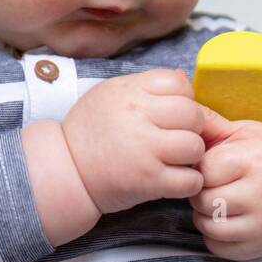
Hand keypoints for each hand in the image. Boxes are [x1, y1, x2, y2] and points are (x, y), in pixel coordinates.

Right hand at [61, 68, 210, 213]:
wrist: (65, 171)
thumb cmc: (88, 133)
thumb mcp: (109, 95)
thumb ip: (145, 86)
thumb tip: (183, 79)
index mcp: (130, 91)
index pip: (180, 85)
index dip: (184, 100)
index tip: (173, 116)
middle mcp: (139, 116)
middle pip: (193, 115)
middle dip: (193, 128)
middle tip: (177, 140)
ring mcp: (145, 150)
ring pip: (196, 147)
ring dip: (192, 156)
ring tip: (175, 160)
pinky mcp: (148, 181)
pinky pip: (190, 180)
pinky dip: (189, 182)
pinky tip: (174, 180)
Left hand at [188, 113, 261, 260]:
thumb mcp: (245, 133)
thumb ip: (211, 124)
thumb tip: (178, 108)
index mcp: (256, 160)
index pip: (204, 170)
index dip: (201, 168)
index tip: (212, 165)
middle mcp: (261, 195)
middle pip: (203, 199)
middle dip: (201, 192)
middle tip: (215, 185)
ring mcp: (260, 225)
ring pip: (207, 225)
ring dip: (204, 215)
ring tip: (219, 201)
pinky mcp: (255, 248)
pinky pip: (216, 246)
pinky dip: (214, 235)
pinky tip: (226, 219)